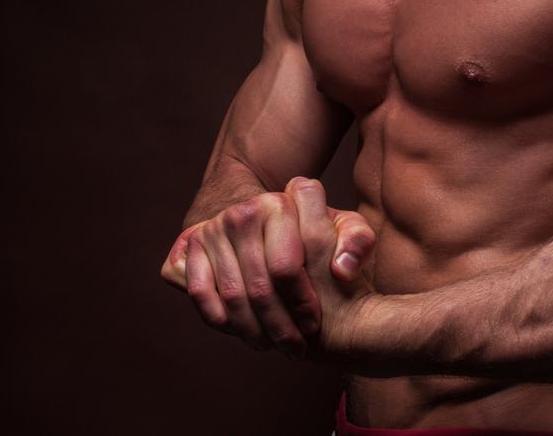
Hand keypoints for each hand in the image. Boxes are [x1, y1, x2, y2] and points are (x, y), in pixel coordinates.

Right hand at [159, 179, 375, 358]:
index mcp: (279, 204)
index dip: (301, 303)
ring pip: (231, 295)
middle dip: (278, 325)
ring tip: (273, 346)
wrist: (272, 220)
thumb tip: (342, 268)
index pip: (285, 268)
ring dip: (251, 330)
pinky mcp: (193, 246)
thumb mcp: (346, 229)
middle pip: (258, 287)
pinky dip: (219, 318)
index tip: (313, 324)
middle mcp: (243, 212)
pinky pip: (200, 291)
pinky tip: (239, 332)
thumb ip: (358, 241)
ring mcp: (215, 228)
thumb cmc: (318, 232)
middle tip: (294, 348)